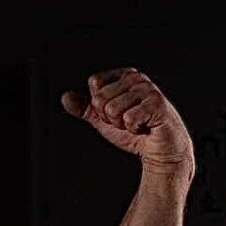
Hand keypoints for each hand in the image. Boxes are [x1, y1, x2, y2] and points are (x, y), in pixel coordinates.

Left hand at [60, 66, 194, 170]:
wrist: (160, 150)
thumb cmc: (135, 132)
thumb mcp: (104, 119)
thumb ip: (84, 108)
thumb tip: (66, 97)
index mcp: (125, 75)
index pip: (95, 84)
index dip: (99, 106)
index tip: (116, 113)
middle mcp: (137, 78)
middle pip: (100, 98)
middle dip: (110, 118)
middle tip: (128, 121)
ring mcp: (148, 90)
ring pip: (112, 109)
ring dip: (122, 124)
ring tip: (137, 124)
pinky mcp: (157, 104)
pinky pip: (128, 119)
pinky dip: (134, 129)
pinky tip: (145, 127)